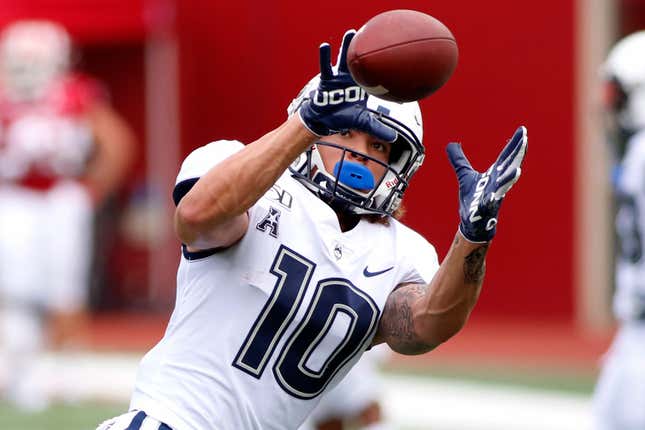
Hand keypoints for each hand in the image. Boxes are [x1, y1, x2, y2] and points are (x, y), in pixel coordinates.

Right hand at [297, 30, 396, 142]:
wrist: (325, 120)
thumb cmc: (343, 118)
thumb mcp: (363, 122)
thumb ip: (377, 128)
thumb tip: (393, 138)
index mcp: (362, 86)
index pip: (373, 73)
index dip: (381, 65)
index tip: (391, 54)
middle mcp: (351, 79)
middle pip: (360, 61)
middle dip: (366, 49)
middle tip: (374, 34)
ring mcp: (338, 77)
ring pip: (344, 59)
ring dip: (347, 46)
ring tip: (351, 33)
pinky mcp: (327, 80)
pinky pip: (325, 66)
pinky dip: (324, 57)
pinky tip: (325, 46)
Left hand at [447, 126, 527, 242]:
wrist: (473, 223)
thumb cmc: (473, 199)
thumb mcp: (464, 176)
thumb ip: (459, 160)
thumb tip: (451, 144)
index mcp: (495, 174)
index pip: (506, 156)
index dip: (514, 144)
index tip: (523, 130)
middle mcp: (497, 183)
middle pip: (509, 167)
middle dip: (517, 154)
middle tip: (525, 139)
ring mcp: (493, 196)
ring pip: (503, 186)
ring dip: (510, 179)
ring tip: (517, 170)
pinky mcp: (484, 209)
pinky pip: (489, 204)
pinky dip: (491, 200)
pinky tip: (493, 196)